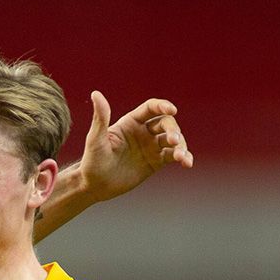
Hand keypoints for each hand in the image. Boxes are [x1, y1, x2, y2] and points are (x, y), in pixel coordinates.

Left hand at [74, 91, 193, 201]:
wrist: (95, 186)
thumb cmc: (92, 161)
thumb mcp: (96, 139)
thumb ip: (100, 118)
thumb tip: (95, 93)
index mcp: (130, 122)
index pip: (151, 108)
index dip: (163, 106)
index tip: (172, 110)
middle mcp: (143, 131)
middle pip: (166, 123)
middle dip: (173, 130)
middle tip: (173, 140)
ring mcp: (151, 146)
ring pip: (173, 140)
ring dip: (181, 145)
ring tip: (180, 156)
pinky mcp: (156, 161)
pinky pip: (173, 156)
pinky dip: (183, 157)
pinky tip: (187, 162)